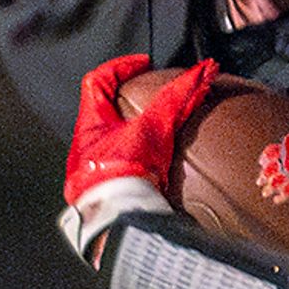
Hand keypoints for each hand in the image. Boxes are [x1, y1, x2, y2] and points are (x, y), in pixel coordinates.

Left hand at [63, 53, 214, 260]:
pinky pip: (114, 167)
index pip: (97, 80)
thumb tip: (204, 72)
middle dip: (127, 102)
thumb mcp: (155, 130)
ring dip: (131, 133)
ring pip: (107, 140)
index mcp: (90, 124)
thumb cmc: (126, 175)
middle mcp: (84, 146)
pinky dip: (132, 160)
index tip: (143, 65)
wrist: (116, 224)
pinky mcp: (100, 194)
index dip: (121, 67)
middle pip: (101, 111)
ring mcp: (89, 171)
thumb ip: (178, 99)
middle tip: (149, 98)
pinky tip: (149, 165)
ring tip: (154, 132)